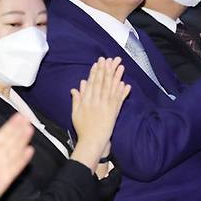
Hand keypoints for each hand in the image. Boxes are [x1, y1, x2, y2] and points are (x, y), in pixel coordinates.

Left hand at [0, 114, 34, 200]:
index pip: (2, 136)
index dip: (11, 125)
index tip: (19, 116)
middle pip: (10, 142)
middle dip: (19, 130)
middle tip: (28, 118)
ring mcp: (1, 169)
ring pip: (14, 152)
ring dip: (22, 141)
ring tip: (30, 129)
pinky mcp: (4, 181)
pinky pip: (14, 169)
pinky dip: (22, 161)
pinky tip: (29, 151)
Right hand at [70, 57, 129, 172]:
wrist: (92, 141)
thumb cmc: (83, 128)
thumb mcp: (75, 113)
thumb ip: (77, 99)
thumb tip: (77, 86)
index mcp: (87, 101)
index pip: (92, 83)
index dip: (96, 71)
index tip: (99, 62)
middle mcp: (97, 102)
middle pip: (103, 82)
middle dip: (107, 69)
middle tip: (110, 59)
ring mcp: (106, 106)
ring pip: (112, 88)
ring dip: (116, 76)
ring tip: (120, 66)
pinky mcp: (114, 112)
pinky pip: (119, 100)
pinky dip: (122, 91)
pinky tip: (125, 83)